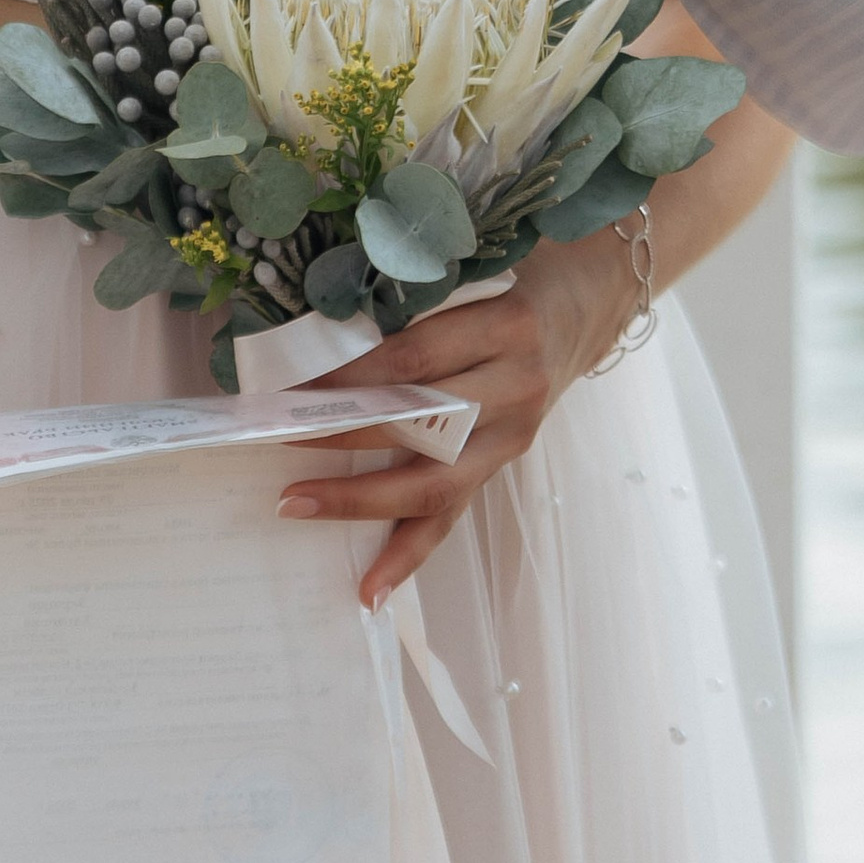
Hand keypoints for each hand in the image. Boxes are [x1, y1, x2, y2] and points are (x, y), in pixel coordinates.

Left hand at [273, 234, 631, 602]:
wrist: (587, 307)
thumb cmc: (515, 281)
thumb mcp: (475, 272)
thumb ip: (415, 301)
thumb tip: (317, 332)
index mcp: (507, 326)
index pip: (415, 358)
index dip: (352, 377)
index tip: (290, 387)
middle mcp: (517, 386)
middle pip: (422, 425)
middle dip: (343, 438)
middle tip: (276, 439)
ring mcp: (514, 433)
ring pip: (435, 483)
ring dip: (361, 501)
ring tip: (297, 505)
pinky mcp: (505, 463)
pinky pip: (452, 514)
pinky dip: (408, 555)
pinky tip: (369, 590)